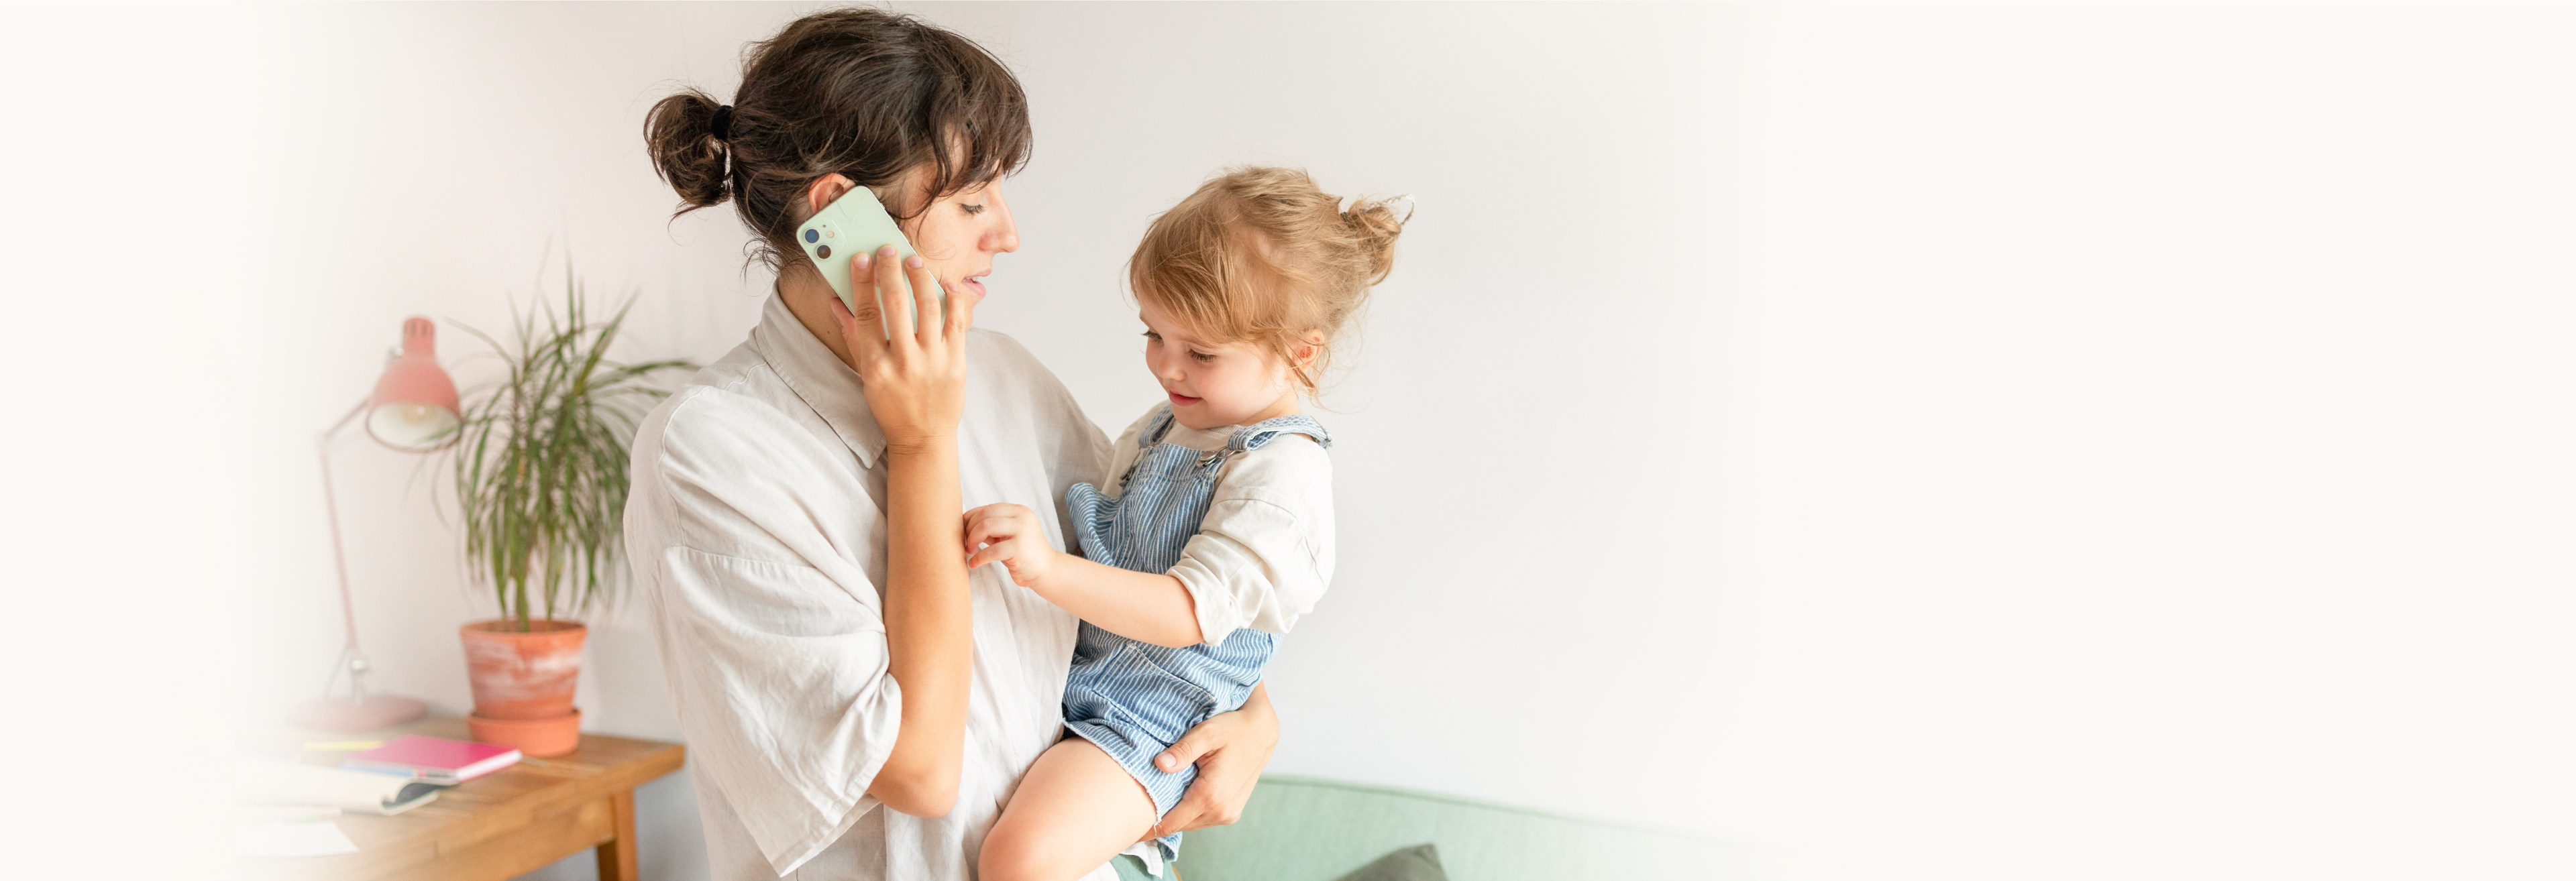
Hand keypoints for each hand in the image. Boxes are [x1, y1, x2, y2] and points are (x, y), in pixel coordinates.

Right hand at [828, 245, 981, 452]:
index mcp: (876, 367)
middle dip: (890, 271)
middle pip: (895, 305)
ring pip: (927, 307)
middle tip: (888, 249)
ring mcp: (933, 362)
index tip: (861, 258)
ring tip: (914, 261)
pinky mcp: (956, 362)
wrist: (924, 438)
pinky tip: (945, 283)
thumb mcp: (866, 376)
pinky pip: (957, 321)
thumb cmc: (892, 406)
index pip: (866, 314)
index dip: (862, 283)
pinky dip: (952, 298)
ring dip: (920, 278)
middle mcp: (904, 362)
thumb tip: (838, 303)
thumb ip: (854, 338)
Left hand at [963, 503, 1059, 588]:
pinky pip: (992, 550)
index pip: (987, 508)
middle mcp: (1021, 516)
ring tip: (969, 551)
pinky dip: (979, 558)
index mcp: (1018, 510)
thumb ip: (991, 527)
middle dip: (970, 529)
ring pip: (986, 526)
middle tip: (966, 543)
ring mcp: (1022, 531)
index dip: (970, 518)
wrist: (1046, 570)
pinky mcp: (1019, 548)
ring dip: (972, 539)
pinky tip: (974, 564)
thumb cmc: (1023, 553)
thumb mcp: (1007, 535)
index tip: (962, 530)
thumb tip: (964, 524)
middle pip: (985, 515)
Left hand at [1142, 688, 1277, 839]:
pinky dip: (1187, 813)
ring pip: (1190, 824)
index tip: (1124, 828)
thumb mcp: (1206, 732)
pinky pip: (1201, 819)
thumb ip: (1183, 750)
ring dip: (1172, 818)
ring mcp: (1229, 814)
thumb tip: (1159, 764)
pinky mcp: (1232, 812)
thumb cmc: (1233, 728)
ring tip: (1148, 808)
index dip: (1146, 828)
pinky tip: (1174, 800)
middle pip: (1178, 826)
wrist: (1262, 731)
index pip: (1170, 822)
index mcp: (1212, 795)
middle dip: (1155, 823)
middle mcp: (1222, 811)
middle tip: (1128, 818)